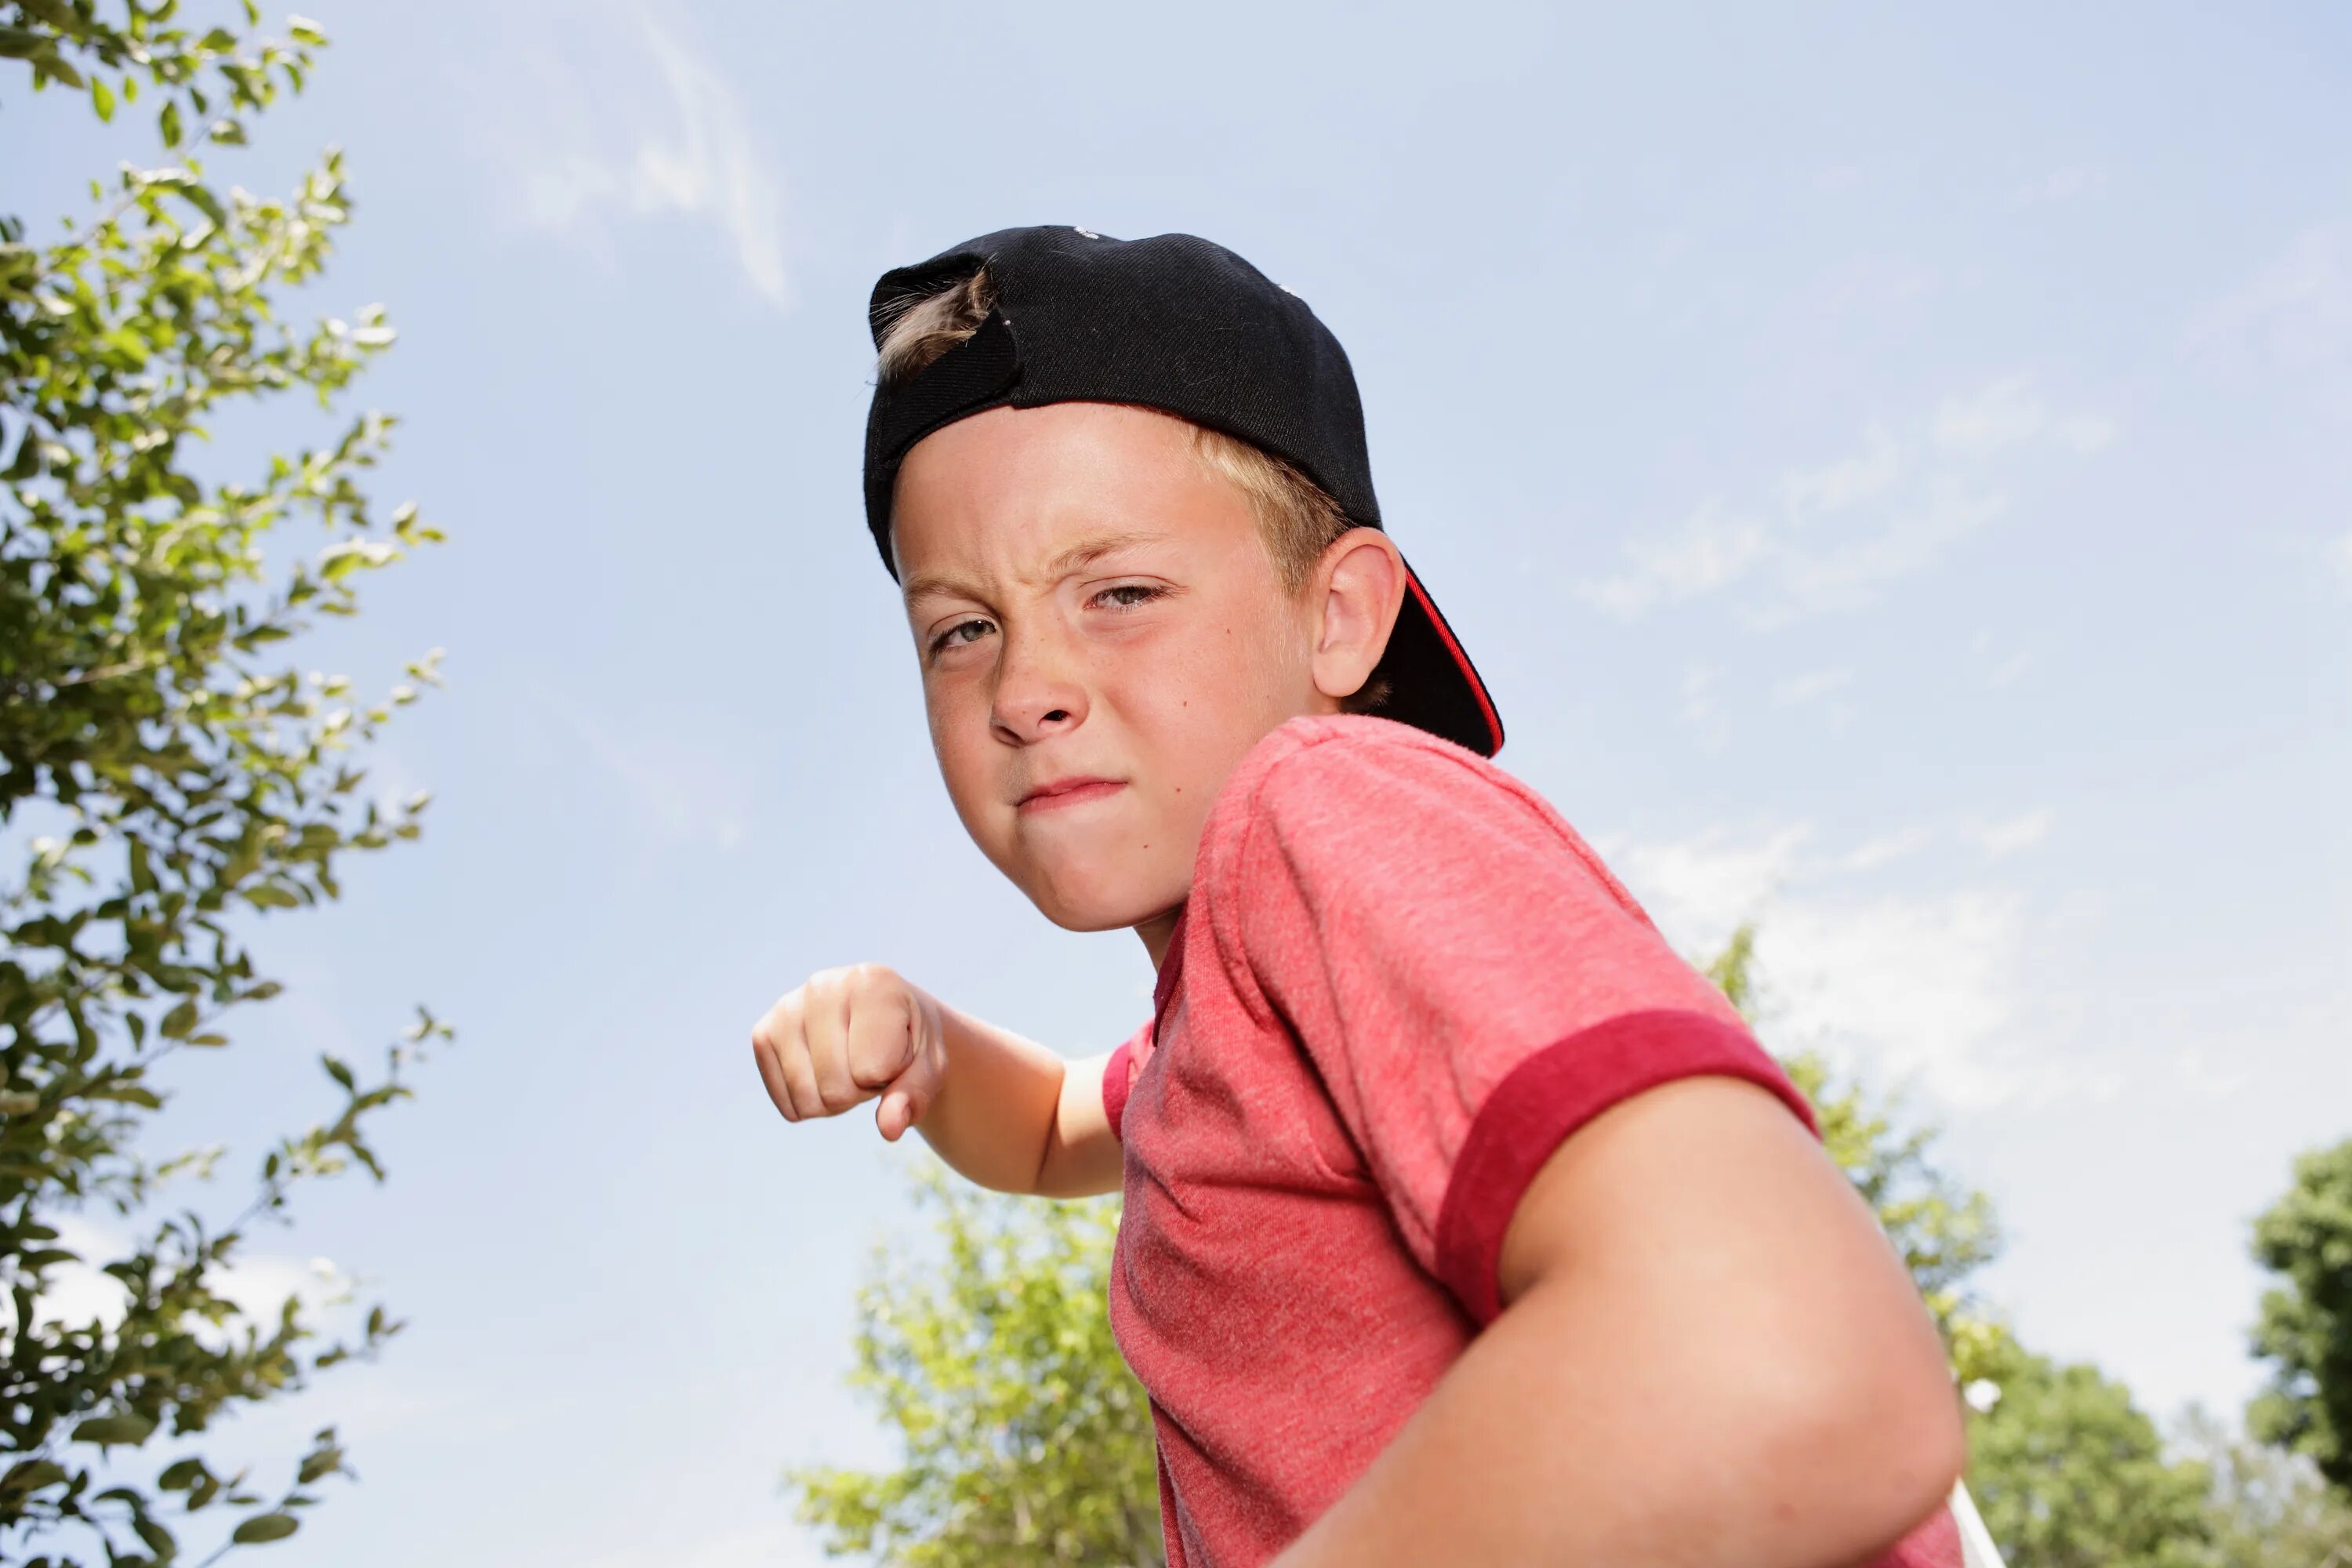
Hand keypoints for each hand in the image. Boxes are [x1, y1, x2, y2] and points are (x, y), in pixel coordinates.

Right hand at [750, 964, 946, 1140]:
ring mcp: (786, 1007)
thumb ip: (914, 1097)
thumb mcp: (929, 1067)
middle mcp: (822, 986)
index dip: (890, 1076)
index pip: (871, 1069)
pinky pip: (789, 1106)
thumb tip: (890, 1129)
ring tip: (848, 1066)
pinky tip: (824, 1072)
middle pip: (835, 1089)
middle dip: (861, 1091)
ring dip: (835, 1101)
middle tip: (871, 1062)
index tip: (896, 1050)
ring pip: (808, 1101)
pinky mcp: (763, 1033)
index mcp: (872, 983)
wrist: (884, 1019)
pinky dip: (812, 1105)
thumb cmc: (910, 1042)